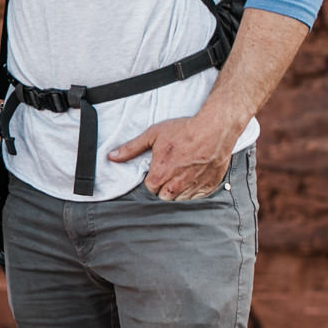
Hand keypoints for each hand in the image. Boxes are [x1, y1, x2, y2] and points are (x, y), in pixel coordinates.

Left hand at [109, 111, 240, 199]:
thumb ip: (131, 148)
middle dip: (164, 186)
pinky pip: (196, 197)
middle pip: (164, 196)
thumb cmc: (184, 131)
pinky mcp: (208, 187)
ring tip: (182, 173)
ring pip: (180, 198)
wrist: (214, 129)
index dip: (152, 179)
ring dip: (178, 190)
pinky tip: (194, 176)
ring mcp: (193, 188)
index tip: (158, 169)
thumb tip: (112, 156)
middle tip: (170, 171)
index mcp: (160, 175)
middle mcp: (176, 186)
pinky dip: (194, 190)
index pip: (149, 189)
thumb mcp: (153, 134)